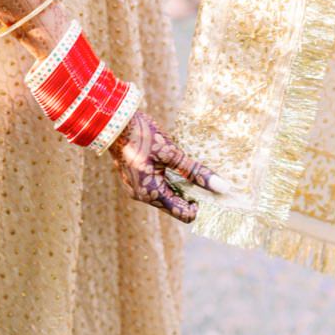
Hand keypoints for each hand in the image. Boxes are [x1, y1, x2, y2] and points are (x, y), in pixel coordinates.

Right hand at [108, 105, 228, 223]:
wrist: (112, 122)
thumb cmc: (141, 136)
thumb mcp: (171, 152)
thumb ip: (195, 171)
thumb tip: (221, 187)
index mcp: (150, 193)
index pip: (183, 213)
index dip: (201, 206)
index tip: (217, 195)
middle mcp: (142, 195)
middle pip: (176, 205)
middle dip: (194, 196)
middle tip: (214, 184)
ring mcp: (137, 187)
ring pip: (167, 194)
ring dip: (184, 187)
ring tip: (201, 174)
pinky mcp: (136, 177)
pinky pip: (159, 185)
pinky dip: (173, 180)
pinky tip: (184, 169)